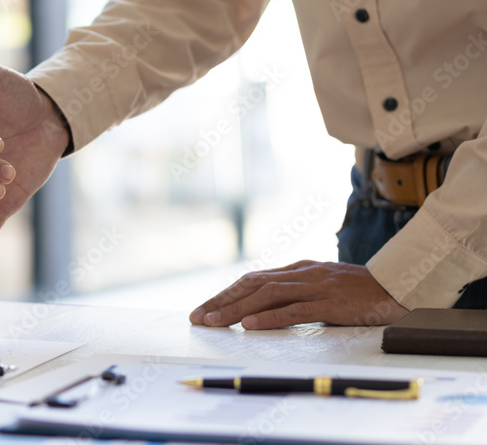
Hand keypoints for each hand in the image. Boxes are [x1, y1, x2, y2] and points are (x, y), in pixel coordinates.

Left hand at [189, 260, 409, 329]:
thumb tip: (265, 307)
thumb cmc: (359, 292)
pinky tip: (250, 326)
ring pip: (266, 296)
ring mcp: (315, 287)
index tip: (204, 309)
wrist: (398, 287)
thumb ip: (296, 292)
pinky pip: (294, 311)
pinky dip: (269, 318)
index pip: (252, 280)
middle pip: (251, 285)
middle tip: (197, 317)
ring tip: (214, 322)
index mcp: (298, 270)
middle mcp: (301, 274)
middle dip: (221, 301)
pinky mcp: (330, 303)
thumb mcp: (321, 286)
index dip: (226, 294)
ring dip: (236, 310)